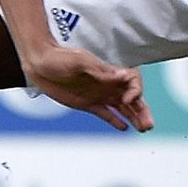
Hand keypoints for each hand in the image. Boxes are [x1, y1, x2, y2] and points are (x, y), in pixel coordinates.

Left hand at [23, 44, 154, 132]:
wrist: (39, 63)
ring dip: (134, 118)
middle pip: (132, 98)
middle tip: (148, 124)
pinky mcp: (87, 103)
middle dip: (142, 111)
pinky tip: (124, 127)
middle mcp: (106, 84)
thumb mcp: (80, 61)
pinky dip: (115, 120)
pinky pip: (106, 113)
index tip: (128, 100)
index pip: (132, 82)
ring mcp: (98, 94)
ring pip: (122, 108)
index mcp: (108, 72)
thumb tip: (121, 75)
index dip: (136, 91)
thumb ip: (100, 70)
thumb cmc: (59, 57)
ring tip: (143, 129)